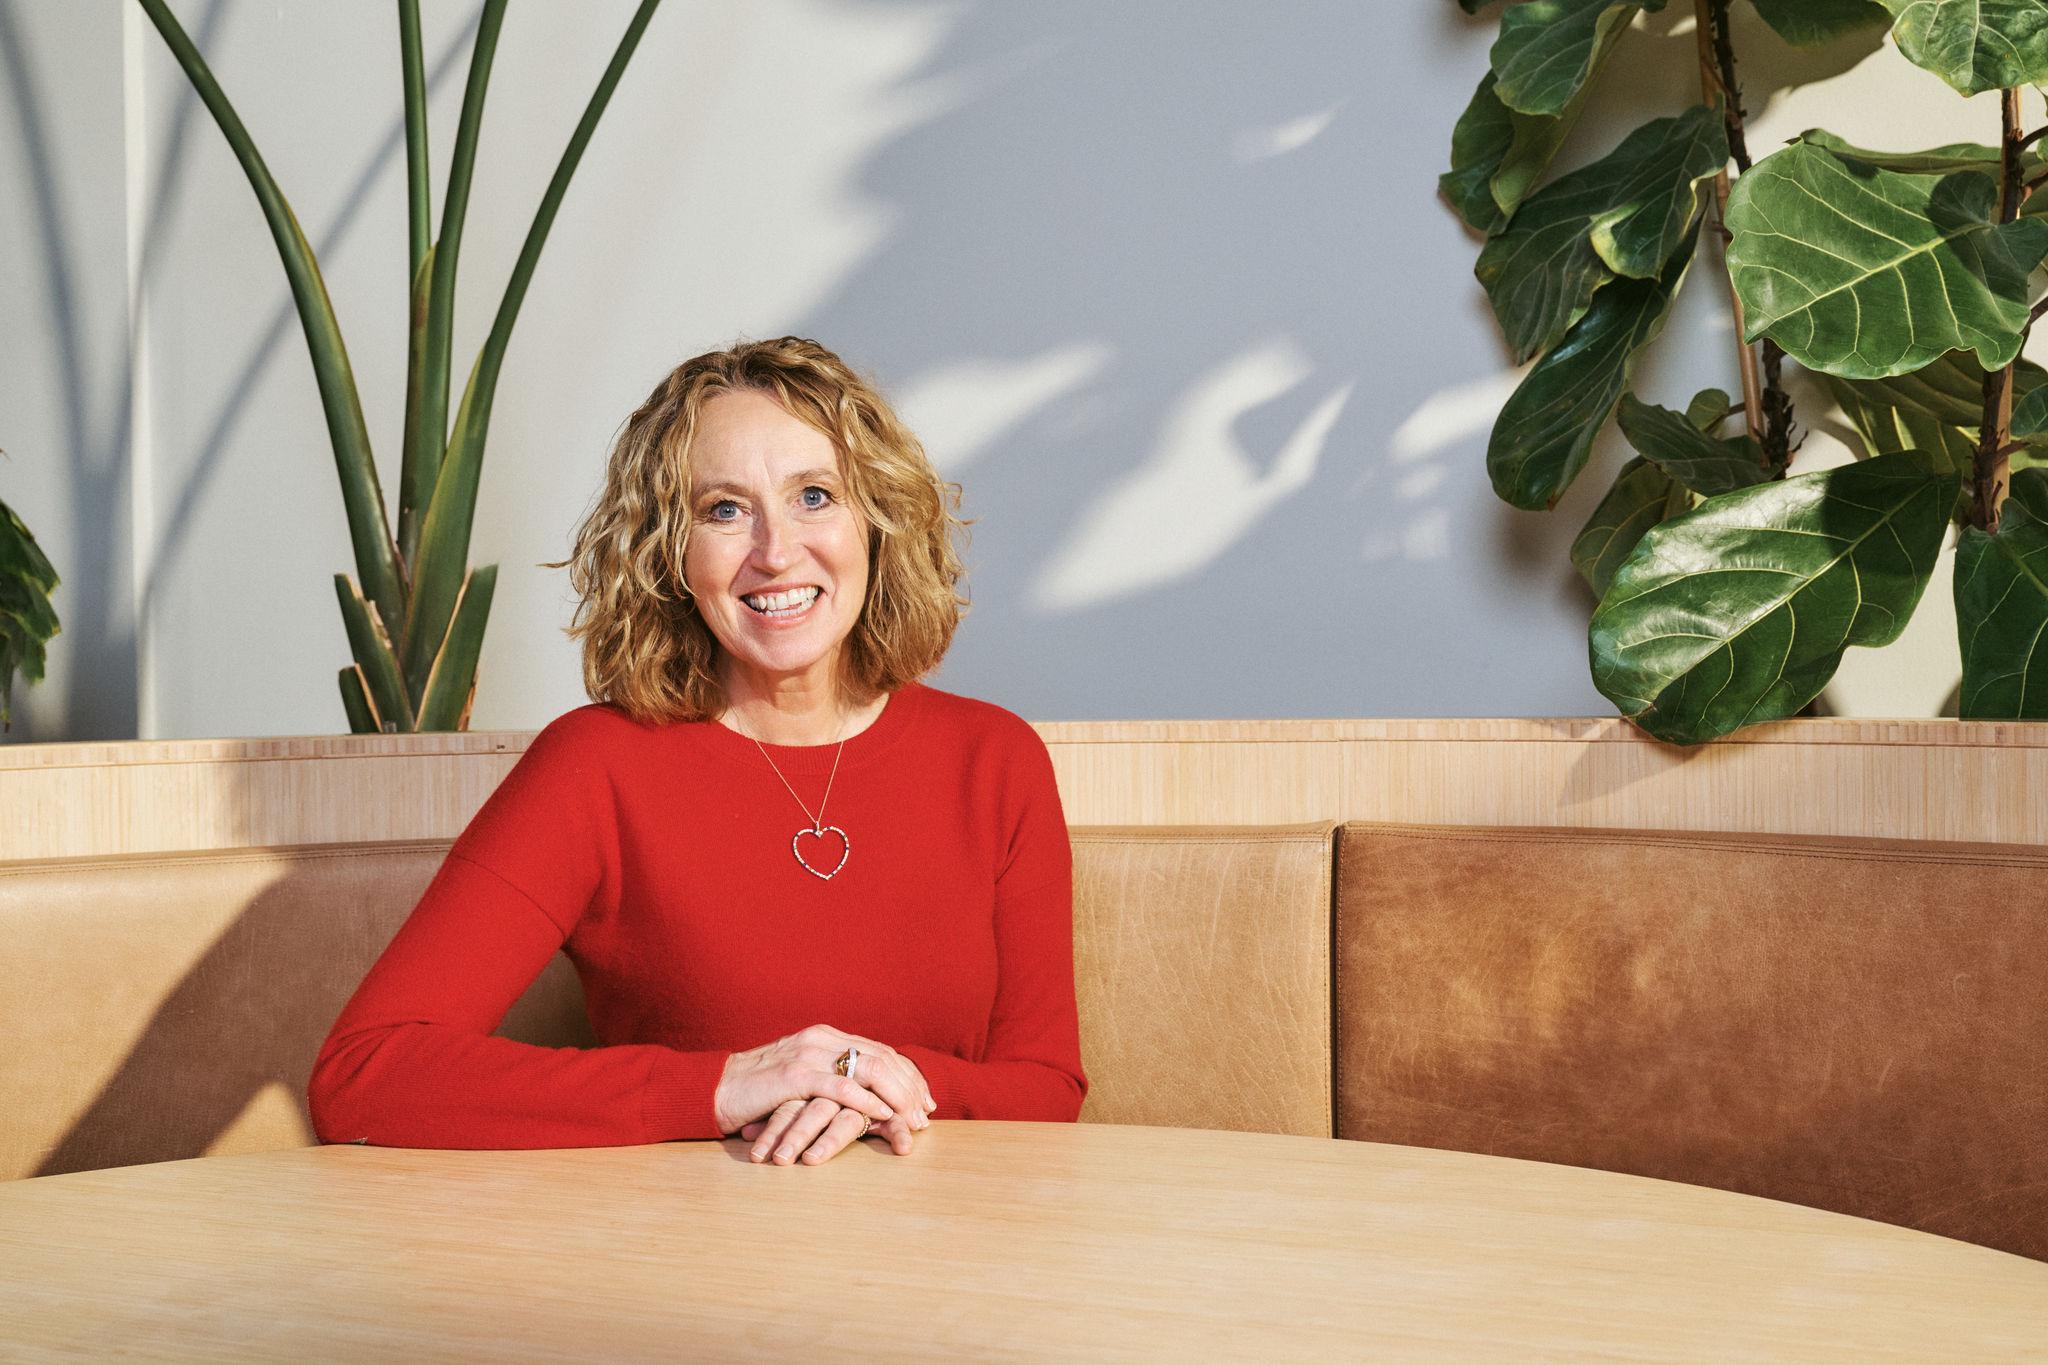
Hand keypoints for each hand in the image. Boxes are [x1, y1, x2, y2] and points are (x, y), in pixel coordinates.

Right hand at [713, 1024, 935, 1155]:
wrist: (717, 1088)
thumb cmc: (760, 1091)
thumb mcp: (802, 1077)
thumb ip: (831, 1077)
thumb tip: (869, 1098)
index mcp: (827, 1037)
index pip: (881, 1052)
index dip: (908, 1076)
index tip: (926, 1100)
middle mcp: (823, 1039)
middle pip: (882, 1059)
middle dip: (910, 1088)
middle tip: (926, 1115)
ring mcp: (809, 1054)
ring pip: (868, 1068)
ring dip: (896, 1096)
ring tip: (911, 1120)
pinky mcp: (795, 1075)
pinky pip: (840, 1086)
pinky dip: (866, 1101)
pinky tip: (881, 1115)